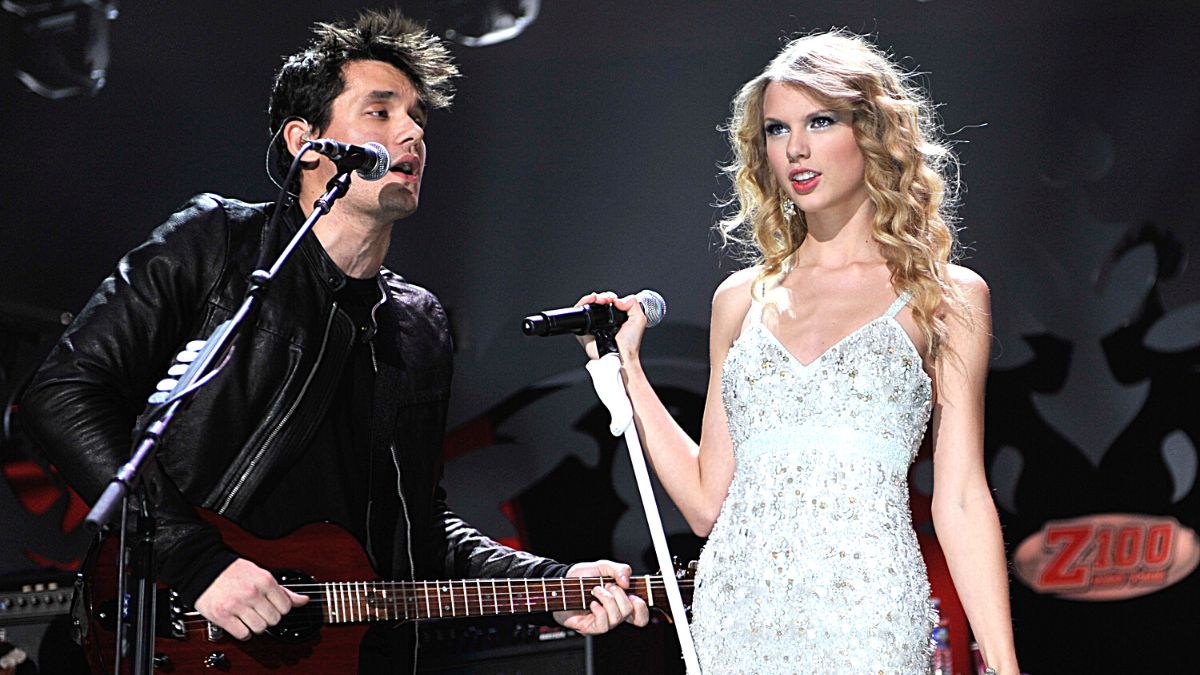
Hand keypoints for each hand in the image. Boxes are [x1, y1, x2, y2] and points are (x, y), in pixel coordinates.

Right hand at [193, 558, 309, 639]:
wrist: (204, 568)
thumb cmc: (234, 572)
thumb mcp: (262, 575)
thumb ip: (283, 590)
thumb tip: (304, 600)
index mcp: (265, 581)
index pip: (286, 607)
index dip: (280, 609)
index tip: (274, 607)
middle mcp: (252, 593)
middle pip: (274, 620)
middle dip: (269, 618)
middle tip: (261, 612)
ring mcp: (237, 605)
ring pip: (260, 628)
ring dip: (257, 626)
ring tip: (250, 618)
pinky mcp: (223, 616)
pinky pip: (243, 634)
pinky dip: (244, 633)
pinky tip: (240, 624)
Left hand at [553, 560, 649, 634]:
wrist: (561, 581)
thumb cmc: (581, 576)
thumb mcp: (603, 567)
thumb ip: (619, 569)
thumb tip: (627, 583)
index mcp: (620, 602)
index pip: (640, 616)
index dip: (642, 608)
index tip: (633, 595)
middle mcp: (613, 614)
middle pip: (630, 614)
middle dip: (620, 595)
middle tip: (608, 586)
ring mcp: (602, 622)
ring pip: (617, 618)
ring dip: (607, 600)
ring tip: (596, 590)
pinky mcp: (590, 627)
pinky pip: (603, 624)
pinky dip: (599, 610)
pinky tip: (591, 602)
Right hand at [573, 291, 646, 361]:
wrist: (622, 356)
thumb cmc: (630, 344)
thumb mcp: (639, 319)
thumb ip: (633, 303)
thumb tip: (618, 299)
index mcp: (616, 316)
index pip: (610, 300)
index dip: (610, 296)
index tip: (613, 298)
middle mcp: (604, 320)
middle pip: (598, 301)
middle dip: (602, 296)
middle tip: (606, 299)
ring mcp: (594, 325)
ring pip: (588, 305)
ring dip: (593, 298)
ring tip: (599, 299)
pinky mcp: (585, 329)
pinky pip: (580, 314)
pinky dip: (583, 305)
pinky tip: (590, 301)